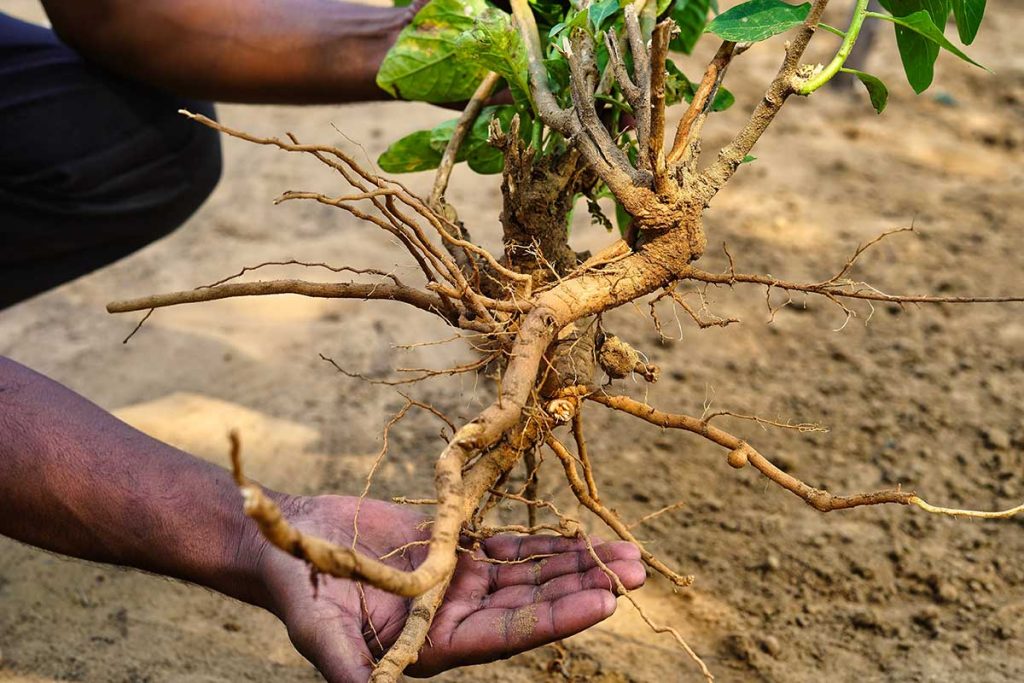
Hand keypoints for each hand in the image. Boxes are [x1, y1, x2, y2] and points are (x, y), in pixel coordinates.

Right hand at [254, 495, 645, 681]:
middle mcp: (456, 617)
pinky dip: (546, 542)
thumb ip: (350, 667)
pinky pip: (510, 546)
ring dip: (577, 562)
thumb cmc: (300, 591)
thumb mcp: (321, 632)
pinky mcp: (455, 548)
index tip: (605, 600)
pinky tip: (582, 535)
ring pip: (531, 573)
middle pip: (534, 603)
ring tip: (629, 552)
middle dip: (585, 587)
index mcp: (434, 646)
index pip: (509, 634)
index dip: (557, 617)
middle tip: (639, 571)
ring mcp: (460, 582)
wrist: (287, 546)